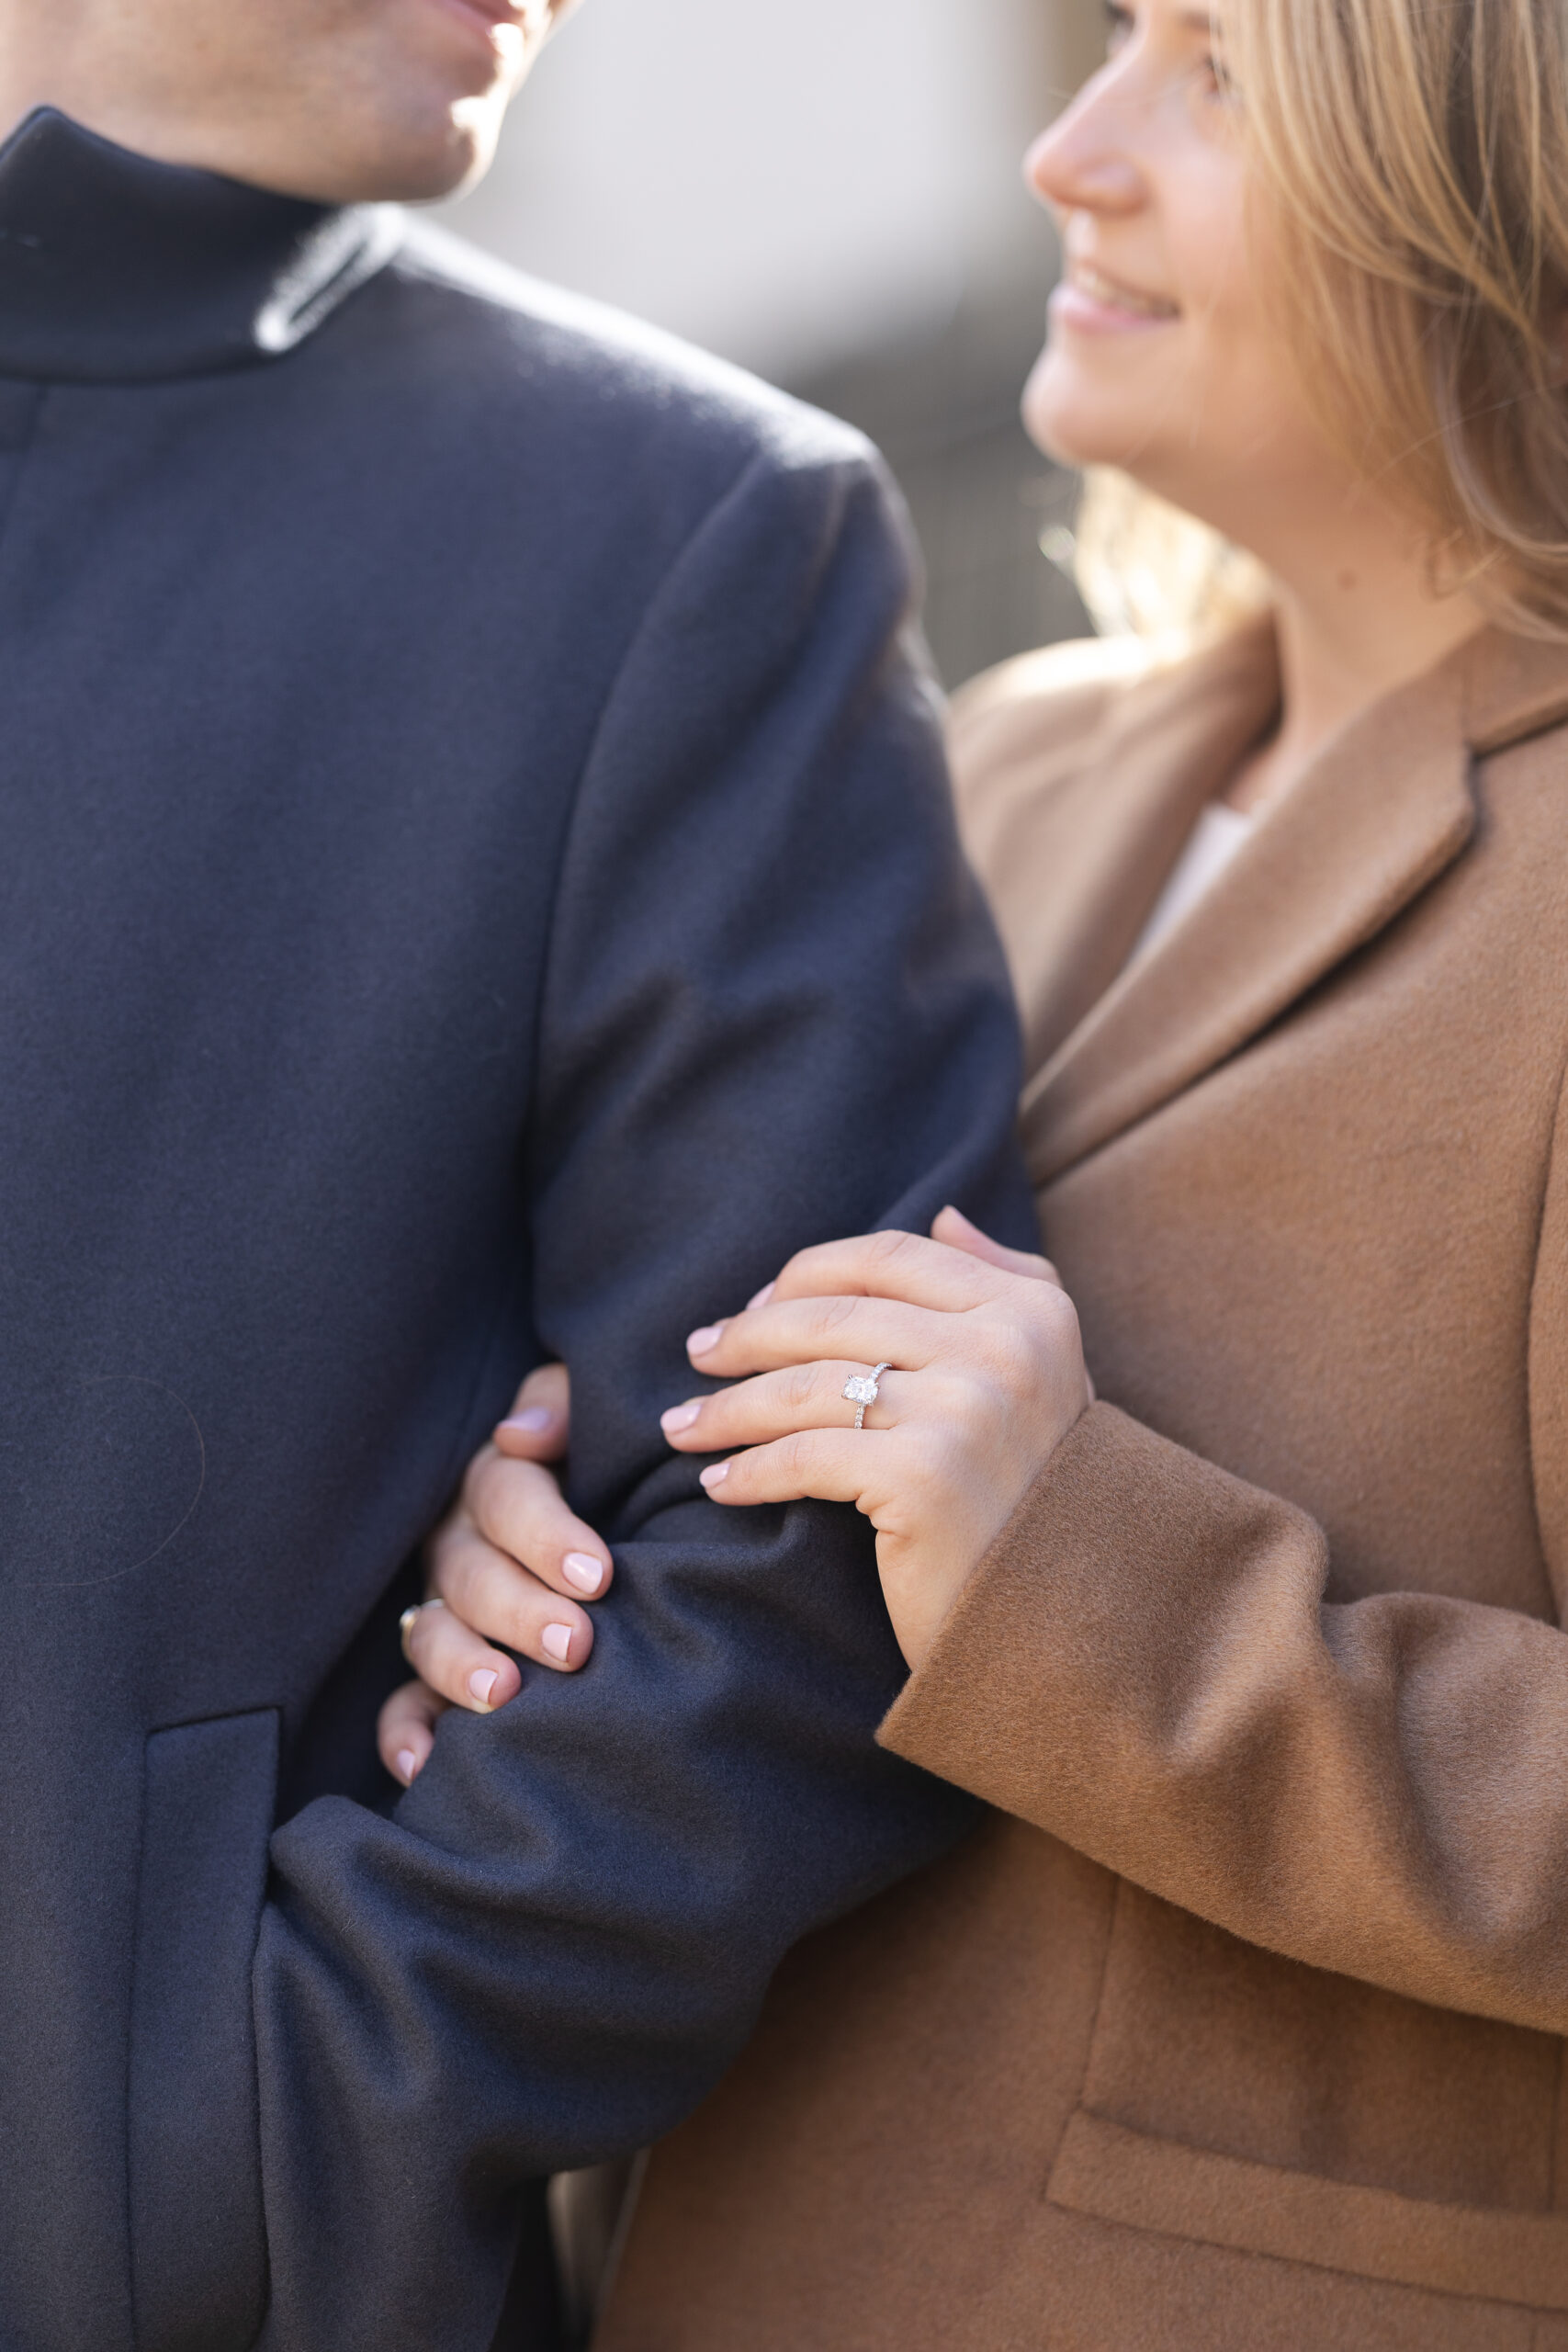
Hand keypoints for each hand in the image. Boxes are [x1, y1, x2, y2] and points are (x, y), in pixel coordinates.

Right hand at [375, 1363, 610, 1785]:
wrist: (610, 1516)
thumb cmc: (603, 1465)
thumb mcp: (589, 1416)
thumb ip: (561, 1407)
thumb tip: (522, 1437)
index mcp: (495, 1480)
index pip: (506, 1498)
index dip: (547, 1535)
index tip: (598, 1574)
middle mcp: (457, 1544)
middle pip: (470, 1573)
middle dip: (520, 1610)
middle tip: (574, 1643)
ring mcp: (438, 1607)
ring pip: (429, 1634)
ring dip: (461, 1666)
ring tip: (504, 1696)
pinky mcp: (434, 1669)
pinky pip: (403, 1703)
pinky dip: (405, 1734)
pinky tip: (424, 1766)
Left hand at [661, 1207, 1091, 1672]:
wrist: (1065, 1619)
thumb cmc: (1039, 1494)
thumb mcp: (1047, 1370)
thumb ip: (1006, 1280)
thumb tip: (943, 1213)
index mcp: (1029, 1308)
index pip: (887, 1258)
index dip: (804, 1275)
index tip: (752, 1307)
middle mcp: (1003, 1347)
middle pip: (832, 1316)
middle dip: (748, 1334)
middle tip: (699, 1354)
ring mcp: (964, 1410)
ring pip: (805, 1385)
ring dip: (728, 1406)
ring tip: (683, 1424)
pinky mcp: (922, 1477)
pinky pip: (803, 1457)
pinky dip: (748, 1471)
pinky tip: (719, 1482)